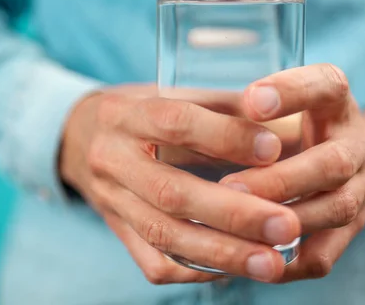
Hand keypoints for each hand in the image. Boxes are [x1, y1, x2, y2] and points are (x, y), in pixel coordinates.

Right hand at [60, 85, 300, 283]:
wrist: (78, 137)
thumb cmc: (139, 112)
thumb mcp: (169, 93)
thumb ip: (222, 106)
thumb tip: (285, 123)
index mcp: (124, 114)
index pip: (174, 123)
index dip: (224, 136)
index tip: (274, 149)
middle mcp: (111, 159)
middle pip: (170, 192)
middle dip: (232, 213)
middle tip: (286, 225)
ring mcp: (110, 201)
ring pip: (163, 235)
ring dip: (221, 254)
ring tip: (271, 263)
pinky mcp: (117, 231)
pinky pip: (154, 262)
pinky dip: (197, 270)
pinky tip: (235, 269)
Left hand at [220, 64, 364, 281]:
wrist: (338, 153)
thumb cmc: (286, 120)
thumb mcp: (271, 99)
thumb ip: (237, 100)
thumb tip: (177, 107)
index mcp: (334, 99)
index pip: (325, 85)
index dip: (292, 93)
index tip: (251, 101)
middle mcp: (355, 142)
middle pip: (333, 163)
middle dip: (281, 179)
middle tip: (229, 187)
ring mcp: (359, 187)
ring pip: (334, 209)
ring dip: (283, 220)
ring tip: (235, 224)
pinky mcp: (349, 227)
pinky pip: (326, 253)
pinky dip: (289, 261)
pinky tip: (252, 260)